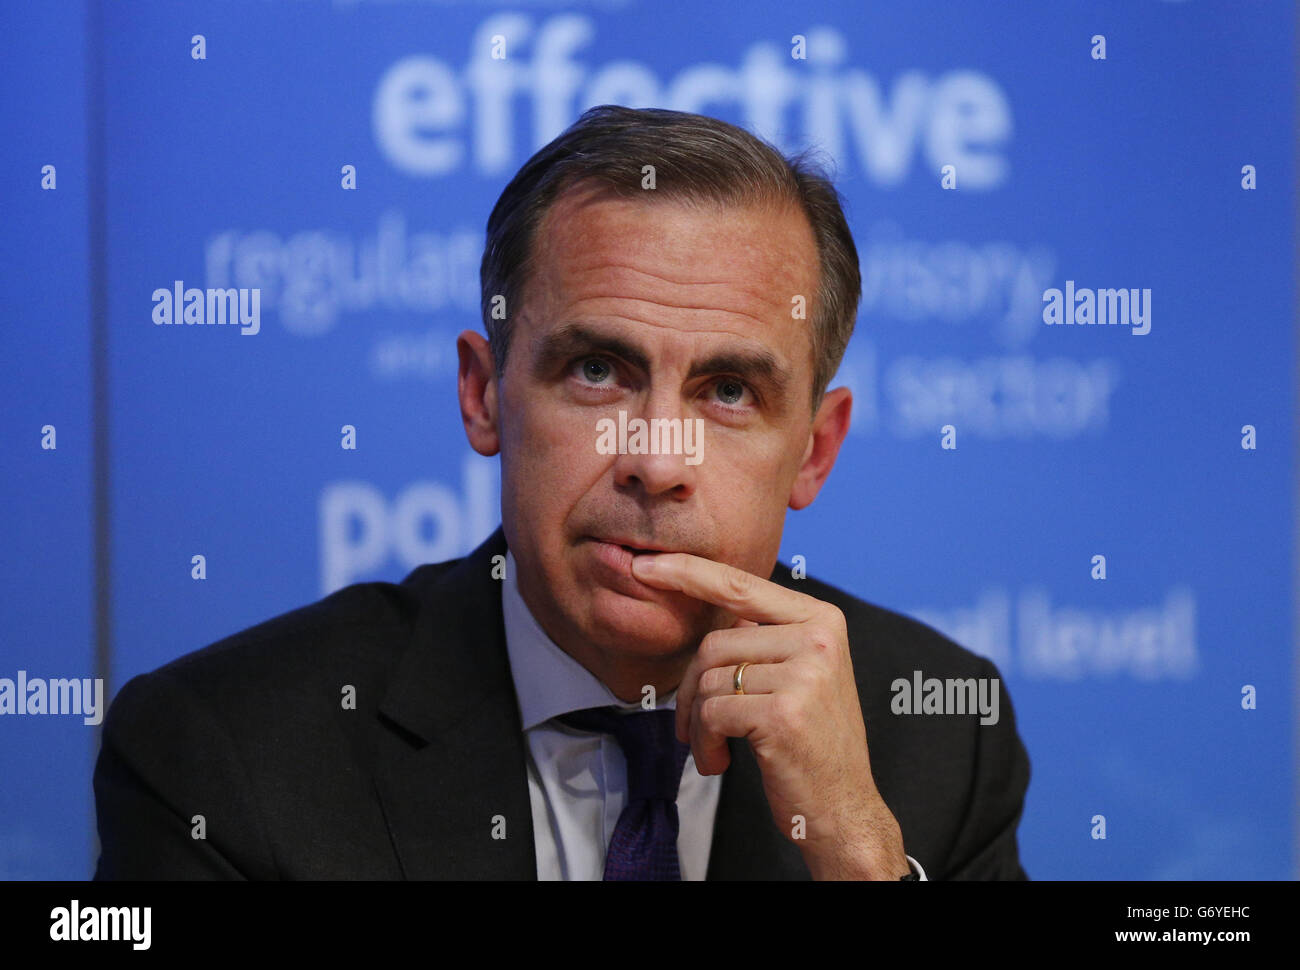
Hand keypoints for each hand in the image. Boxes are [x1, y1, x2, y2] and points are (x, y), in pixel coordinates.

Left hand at [631, 552, 909, 879]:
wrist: (844, 808)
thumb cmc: (812, 743)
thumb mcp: (802, 673)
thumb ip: (763, 636)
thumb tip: (702, 601)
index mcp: (822, 619)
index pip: (740, 584)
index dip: (686, 572)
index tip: (645, 564)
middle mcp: (818, 638)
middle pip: (714, 643)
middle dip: (691, 689)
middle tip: (694, 728)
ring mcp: (804, 674)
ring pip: (709, 680)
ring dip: (698, 723)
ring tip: (715, 749)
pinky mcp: (783, 712)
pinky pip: (713, 713)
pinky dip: (706, 742)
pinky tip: (721, 762)